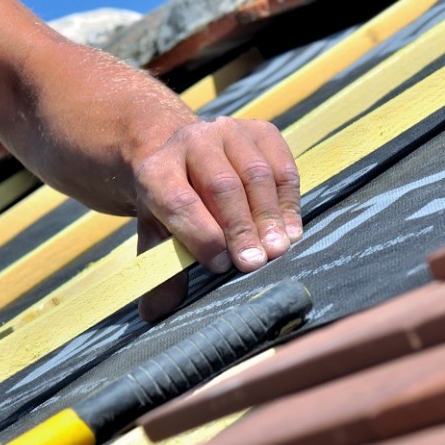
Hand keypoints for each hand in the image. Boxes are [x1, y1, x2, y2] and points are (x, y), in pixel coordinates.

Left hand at [133, 117, 302, 320]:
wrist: (188, 158)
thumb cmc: (175, 207)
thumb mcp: (159, 236)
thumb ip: (160, 271)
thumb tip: (154, 314)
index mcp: (155, 169)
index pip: (178, 201)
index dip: (200, 234)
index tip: (219, 266)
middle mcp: (190, 141)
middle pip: (220, 186)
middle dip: (240, 228)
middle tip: (255, 263)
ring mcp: (228, 131)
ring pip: (255, 175)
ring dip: (269, 217)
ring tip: (279, 250)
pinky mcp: (261, 131)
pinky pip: (281, 166)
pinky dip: (288, 201)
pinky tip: (290, 231)